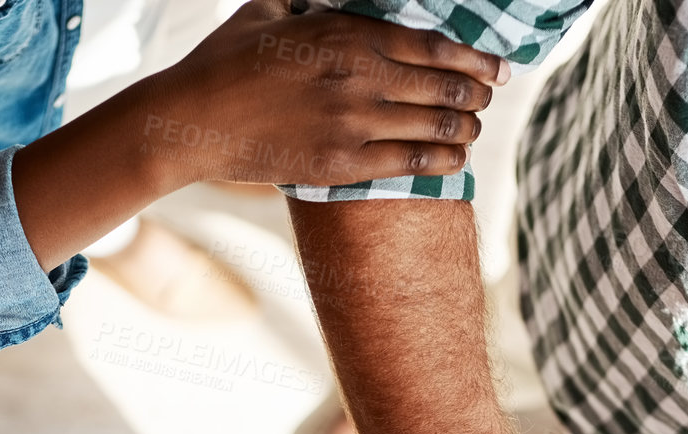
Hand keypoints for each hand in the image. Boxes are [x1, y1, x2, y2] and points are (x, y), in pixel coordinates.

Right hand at [133, 0, 504, 186]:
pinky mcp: (340, 165)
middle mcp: (358, 76)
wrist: (190, 120)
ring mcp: (352, 123)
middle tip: (487, 99)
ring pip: (434, 128)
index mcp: (346, 33)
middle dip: (476, 95)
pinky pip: (409, 164)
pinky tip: (455, 161)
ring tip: (471, 131)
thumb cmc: (225, 60)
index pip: (433, 47)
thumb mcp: (269, 7)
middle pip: (444, 87)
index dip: (475, 59)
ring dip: (463, 130)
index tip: (498, 68)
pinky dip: (441, 163)